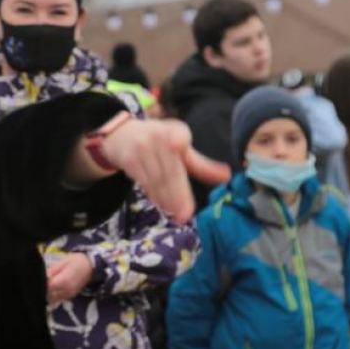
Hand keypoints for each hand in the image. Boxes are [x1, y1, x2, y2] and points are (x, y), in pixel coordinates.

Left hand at [46, 253, 93, 303]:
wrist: (91, 267)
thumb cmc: (76, 261)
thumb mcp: (63, 262)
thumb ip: (51, 271)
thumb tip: (42, 276)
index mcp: (64, 281)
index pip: (47, 287)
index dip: (42, 283)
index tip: (41, 277)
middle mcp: (66, 291)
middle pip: (48, 295)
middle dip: (44, 289)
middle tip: (45, 280)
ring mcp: (68, 295)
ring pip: (52, 299)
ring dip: (48, 293)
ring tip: (50, 283)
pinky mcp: (70, 297)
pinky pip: (57, 299)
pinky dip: (53, 295)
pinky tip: (55, 286)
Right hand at [102, 119, 230, 222]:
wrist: (122, 134)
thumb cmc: (160, 142)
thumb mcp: (182, 149)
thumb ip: (203, 165)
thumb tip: (227, 176)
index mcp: (177, 132)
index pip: (186, 159)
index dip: (187, 179)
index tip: (192, 198)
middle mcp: (158, 137)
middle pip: (170, 172)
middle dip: (177, 195)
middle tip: (185, 216)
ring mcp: (141, 148)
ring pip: (156, 180)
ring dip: (166, 199)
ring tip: (176, 215)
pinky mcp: (128, 159)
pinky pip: (144, 181)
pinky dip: (154, 195)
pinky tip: (162, 205)